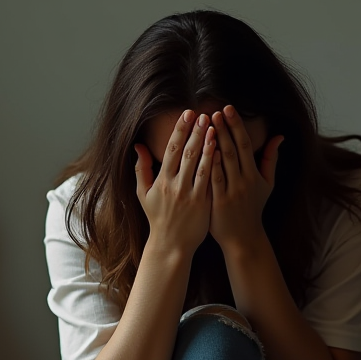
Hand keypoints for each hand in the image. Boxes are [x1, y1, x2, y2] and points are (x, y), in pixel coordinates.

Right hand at [133, 110, 215, 255]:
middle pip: (187, 154)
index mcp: (162, 181)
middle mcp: (176, 186)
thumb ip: (141, 169)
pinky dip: (215, 166)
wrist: (171, 244)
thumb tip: (138, 146)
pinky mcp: (203, 204)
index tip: (187, 114)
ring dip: (207, 145)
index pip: (171, 150)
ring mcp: (191, 195)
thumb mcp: (144, 194)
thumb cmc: (157, 218)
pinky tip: (222, 152)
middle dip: (195, 132)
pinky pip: (210, 181)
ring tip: (214, 128)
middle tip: (203, 115)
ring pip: (200, 165)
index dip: (179, 130)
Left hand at [209, 104, 283, 251]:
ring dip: (214, 142)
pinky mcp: (218, 202)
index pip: (245, 144)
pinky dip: (209, 165)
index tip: (228, 108)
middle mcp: (244, 181)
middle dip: (223, 129)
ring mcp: (231, 192)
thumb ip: (271, 159)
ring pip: (223, 162)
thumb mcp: (267, 184)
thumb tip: (279, 136)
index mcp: (254, 175)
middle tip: (214, 111)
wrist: (243, 238)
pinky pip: (213, 180)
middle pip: (233, 150)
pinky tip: (202, 150)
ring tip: (204, 124)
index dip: (236, 125)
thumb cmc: (253, 208)